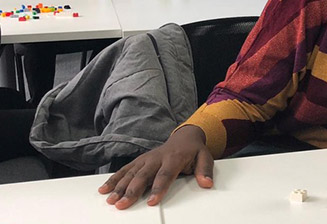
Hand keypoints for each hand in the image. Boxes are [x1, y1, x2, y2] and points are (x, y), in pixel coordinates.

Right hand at [98, 125, 213, 209]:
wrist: (184, 137)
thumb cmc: (193, 150)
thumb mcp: (205, 157)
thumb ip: (205, 170)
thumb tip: (206, 183)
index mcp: (173, 158)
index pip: (165, 175)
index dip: (158, 188)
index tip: (152, 201)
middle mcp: (156, 158)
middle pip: (143, 175)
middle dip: (132, 190)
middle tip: (123, 204)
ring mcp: (146, 159)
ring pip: (130, 173)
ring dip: (119, 187)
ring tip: (111, 200)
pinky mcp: (139, 161)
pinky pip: (124, 169)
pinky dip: (114, 179)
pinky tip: (104, 189)